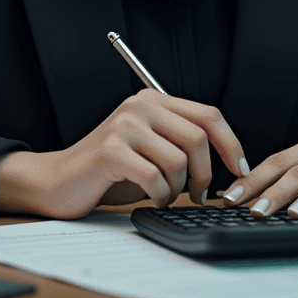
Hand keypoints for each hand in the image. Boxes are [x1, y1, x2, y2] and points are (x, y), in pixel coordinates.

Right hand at [0, 89, 248, 219]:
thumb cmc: (109, 171)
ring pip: (179, 161)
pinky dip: (159, 196)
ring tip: (164, 194)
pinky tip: (149, 198)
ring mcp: (125, 126)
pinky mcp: (112, 150)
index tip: (239, 170)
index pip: (208, 115)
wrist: (57, 181)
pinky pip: (155, 179)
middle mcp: (140, 105)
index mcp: (153, 100)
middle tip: (200, 194)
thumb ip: (180, 142)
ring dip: (178, 188)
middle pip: (198, 137)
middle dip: (206, 173)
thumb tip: (227, 159)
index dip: (231, 144)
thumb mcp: (150, 148)